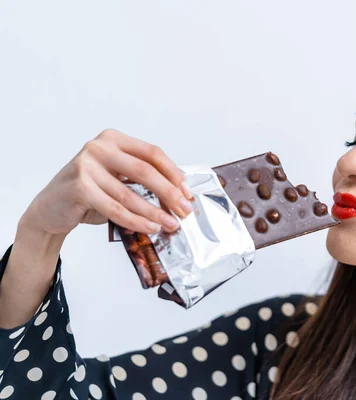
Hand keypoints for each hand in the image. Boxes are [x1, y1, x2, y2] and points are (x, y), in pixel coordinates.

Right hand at [20, 129, 192, 235]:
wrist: (50, 209)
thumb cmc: (88, 192)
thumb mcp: (116, 177)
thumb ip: (141, 178)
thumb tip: (179, 194)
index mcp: (113, 139)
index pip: (152, 153)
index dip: (174, 173)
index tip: (187, 192)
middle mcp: (99, 148)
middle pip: (146, 171)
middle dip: (169, 193)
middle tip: (184, 210)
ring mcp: (87, 166)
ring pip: (131, 194)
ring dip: (155, 212)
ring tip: (171, 224)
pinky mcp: (79, 187)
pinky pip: (115, 208)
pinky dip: (136, 220)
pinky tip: (150, 227)